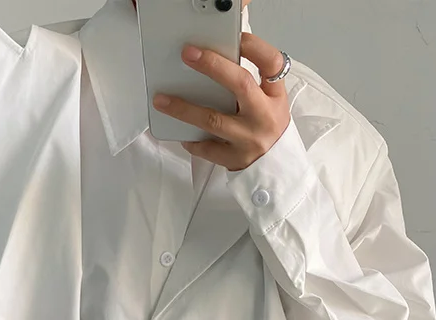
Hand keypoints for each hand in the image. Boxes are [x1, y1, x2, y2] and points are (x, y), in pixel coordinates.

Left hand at [152, 33, 290, 170]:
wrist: (274, 167)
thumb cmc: (266, 127)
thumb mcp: (268, 100)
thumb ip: (248, 80)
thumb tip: (219, 55)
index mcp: (274, 96)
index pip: (271, 63)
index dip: (255, 47)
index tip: (237, 37)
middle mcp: (264, 116)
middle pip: (240, 85)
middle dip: (212, 66)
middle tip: (188, 54)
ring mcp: (249, 139)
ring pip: (213, 120)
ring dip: (184, 108)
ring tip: (161, 99)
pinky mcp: (234, 159)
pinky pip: (207, 148)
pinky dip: (191, 140)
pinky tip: (179, 132)